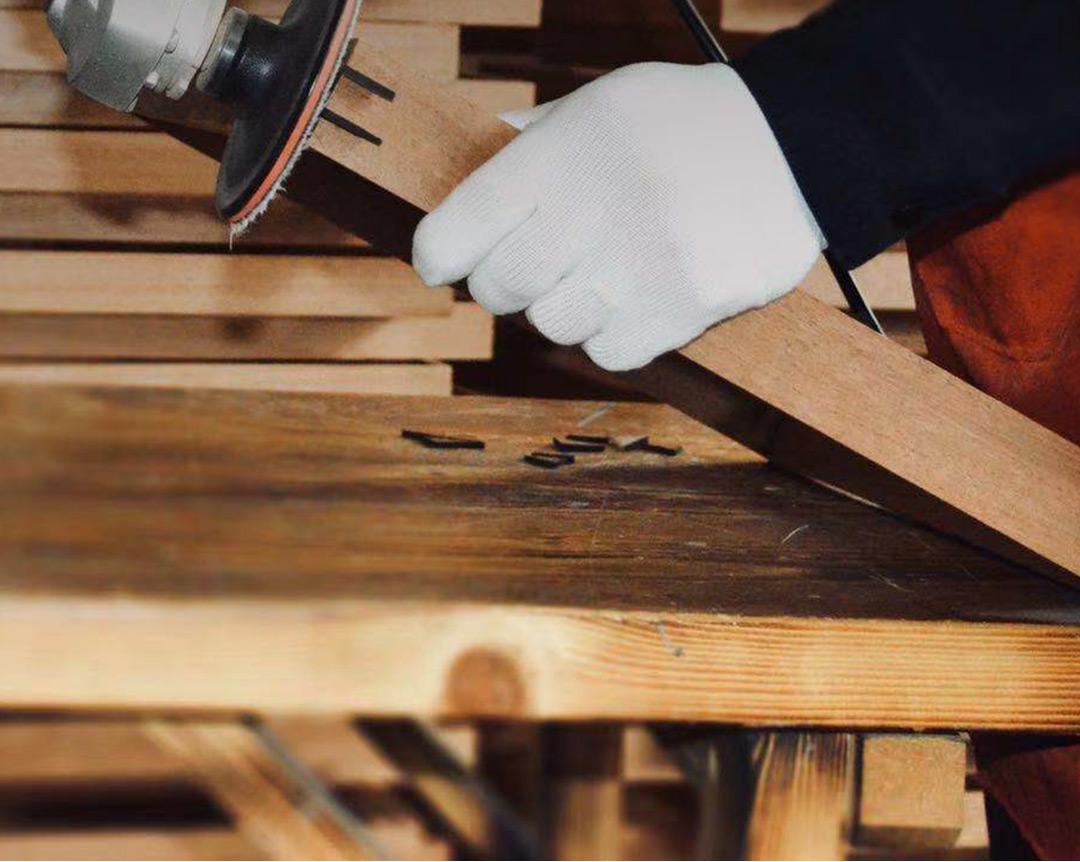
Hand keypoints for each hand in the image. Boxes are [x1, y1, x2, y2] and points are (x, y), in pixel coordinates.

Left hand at [412, 62, 824, 370]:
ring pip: (552, 328)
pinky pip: (609, 353)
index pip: (458, 230)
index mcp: (563, 150)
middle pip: (500, 288)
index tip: (442, 263)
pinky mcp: (687, 307)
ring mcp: (645, 263)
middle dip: (504, 283)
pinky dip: (611, 335)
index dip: (439, 255)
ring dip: (562, 310)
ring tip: (594, 277)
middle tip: (528, 269)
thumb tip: (464, 201)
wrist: (795, 145)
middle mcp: (598, 207)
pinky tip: (635, 297)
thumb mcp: (598, 107)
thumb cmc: (680, 127)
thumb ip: (530, 152)